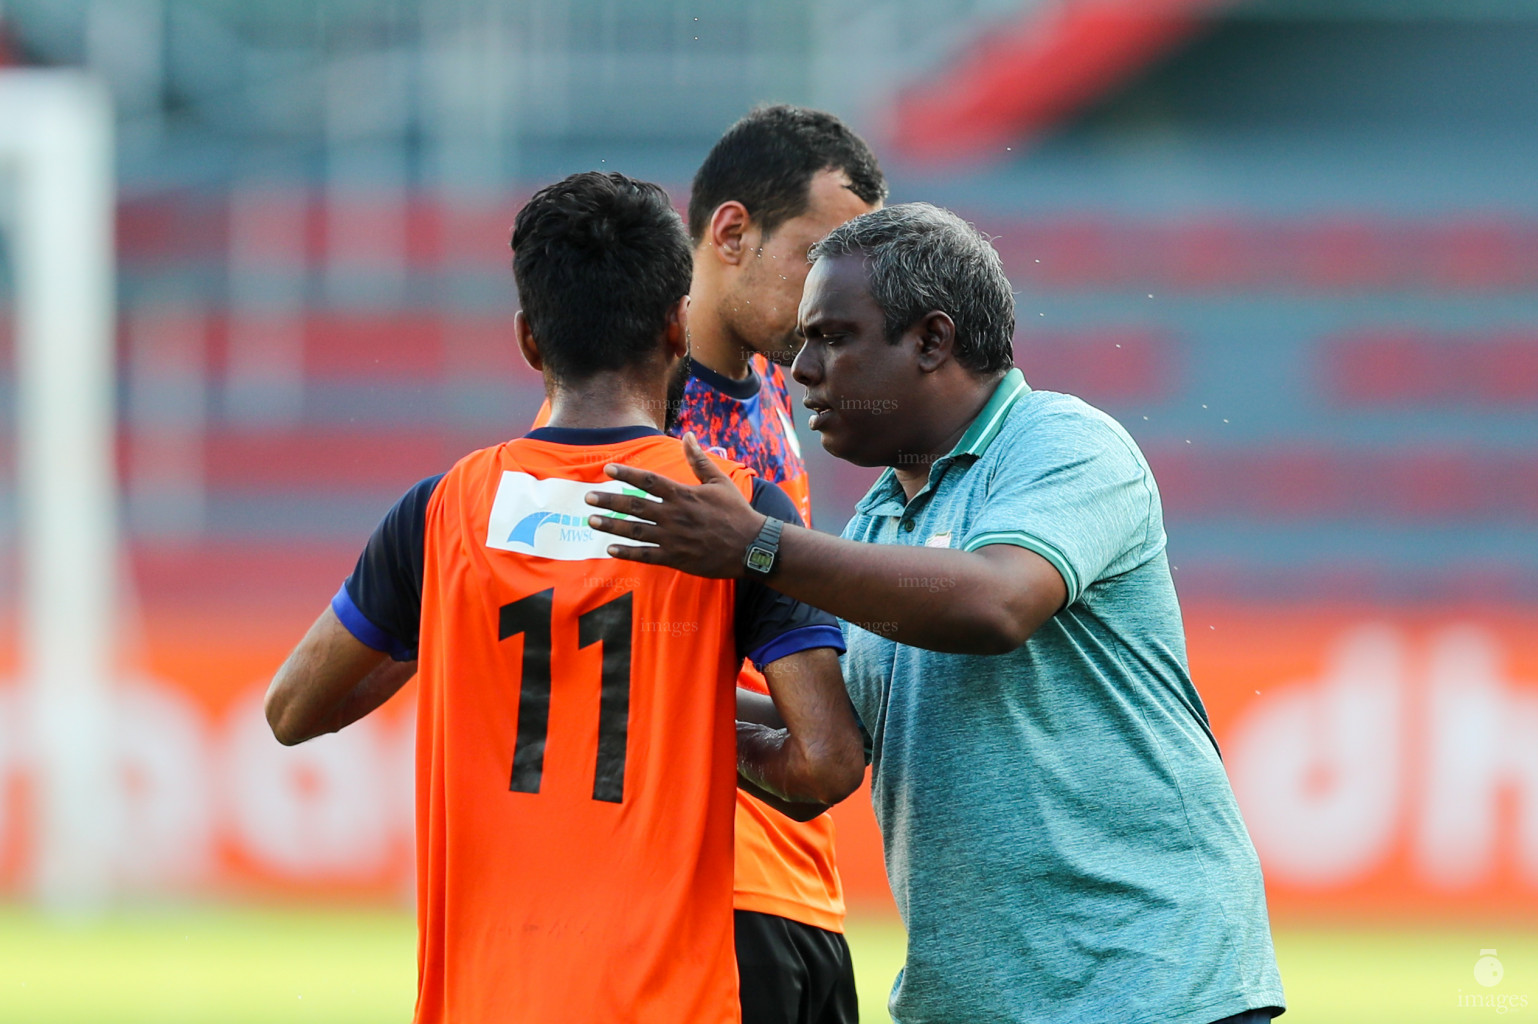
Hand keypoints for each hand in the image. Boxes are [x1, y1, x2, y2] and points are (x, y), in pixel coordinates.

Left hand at [585, 432, 766, 577]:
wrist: (751, 547)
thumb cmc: (736, 513)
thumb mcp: (720, 482)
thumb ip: (699, 459)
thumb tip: (688, 435)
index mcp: (683, 495)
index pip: (649, 481)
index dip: (627, 474)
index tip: (608, 469)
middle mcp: (673, 516)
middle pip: (634, 505)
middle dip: (609, 500)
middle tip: (588, 497)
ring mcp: (672, 538)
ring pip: (635, 530)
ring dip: (611, 525)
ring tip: (591, 520)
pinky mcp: (675, 558)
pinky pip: (645, 555)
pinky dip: (627, 552)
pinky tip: (610, 549)